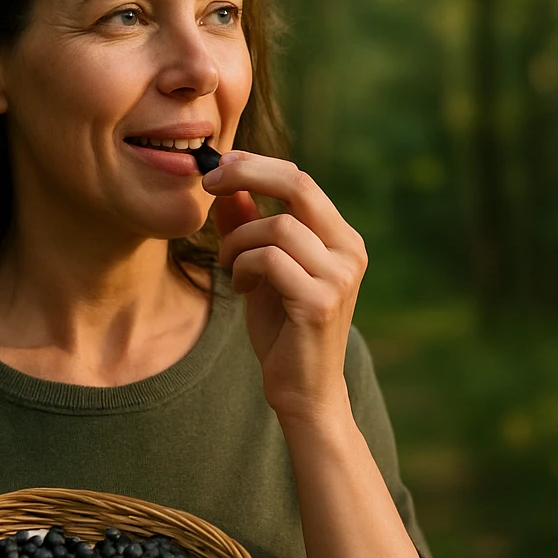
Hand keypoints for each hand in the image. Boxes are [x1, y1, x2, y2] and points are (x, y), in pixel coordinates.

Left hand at [203, 150, 367, 423]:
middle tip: (209, 181)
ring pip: (277, 226)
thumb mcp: (262, 271)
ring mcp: (339, 277)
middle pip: (299, 185)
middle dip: (248, 174)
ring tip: (230, 267)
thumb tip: (229, 185)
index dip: (256, 166)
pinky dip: (243, 267)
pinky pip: (269, 260)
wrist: (303, 391)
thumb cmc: (284, 331)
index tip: (217, 168)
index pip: (300, 180)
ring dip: (238, 241)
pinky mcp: (320, 302)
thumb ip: (250, 228)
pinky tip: (242, 288)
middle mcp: (348, 251)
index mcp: (341, 239)